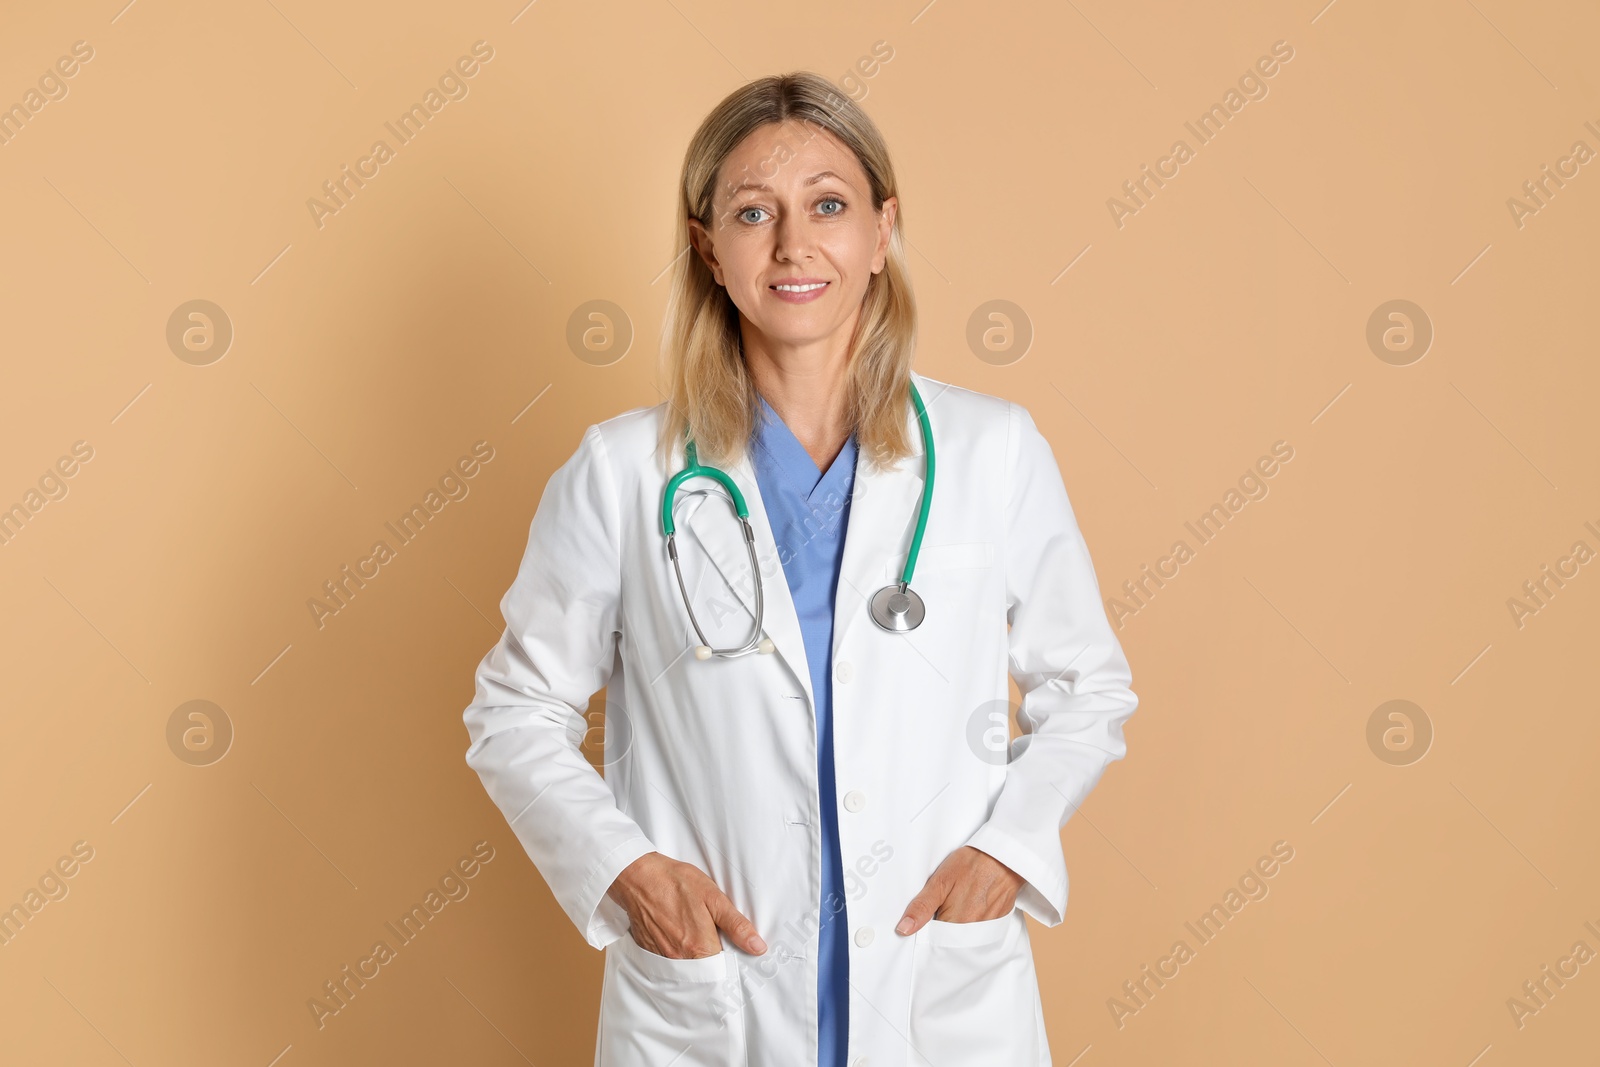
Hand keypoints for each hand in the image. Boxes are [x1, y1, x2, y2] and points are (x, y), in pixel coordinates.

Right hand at [606, 851, 766, 957]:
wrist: (639, 876)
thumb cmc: (677, 883)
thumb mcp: (713, 898)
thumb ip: (736, 925)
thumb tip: (758, 947)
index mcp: (699, 948)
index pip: (723, 972)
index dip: (732, 964)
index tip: (735, 953)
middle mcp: (680, 959)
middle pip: (704, 974)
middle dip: (714, 965)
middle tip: (715, 941)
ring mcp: (662, 958)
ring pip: (687, 971)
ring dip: (695, 961)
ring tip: (696, 937)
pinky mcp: (650, 952)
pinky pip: (669, 964)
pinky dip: (678, 956)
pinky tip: (679, 936)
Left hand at [895, 846, 1024, 935]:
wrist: (1003, 856)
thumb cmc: (971, 865)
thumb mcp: (940, 881)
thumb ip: (922, 906)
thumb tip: (904, 929)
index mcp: (955, 924)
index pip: (932, 941)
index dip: (926, 929)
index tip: (927, 915)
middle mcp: (972, 933)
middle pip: (948, 941)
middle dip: (941, 928)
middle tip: (945, 903)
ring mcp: (986, 929)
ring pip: (963, 937)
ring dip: (956, 925)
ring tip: (958, 901)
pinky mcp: (996, 924)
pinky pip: (978, 932)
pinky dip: (971, 922)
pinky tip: (971, 904)